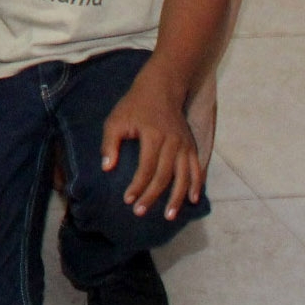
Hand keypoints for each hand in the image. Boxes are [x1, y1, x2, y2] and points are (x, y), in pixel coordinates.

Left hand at [102, 72, 203, 219]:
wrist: (161, 89)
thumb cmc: (134, 106)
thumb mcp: (116, 119)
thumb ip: (110, 143)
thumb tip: (106, 168)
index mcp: (154, 136)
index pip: (146, 168)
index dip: (138, 186)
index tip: (128, 200)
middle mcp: (173, 142)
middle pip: (164, 176)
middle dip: (152, 196)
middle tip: (140, 212)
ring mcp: (185, 145)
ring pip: (184, 176)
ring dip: (177, 198)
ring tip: (168, 216)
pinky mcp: (191, 145)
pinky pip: (197, 168)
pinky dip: (196, 184)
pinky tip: (193, 200)